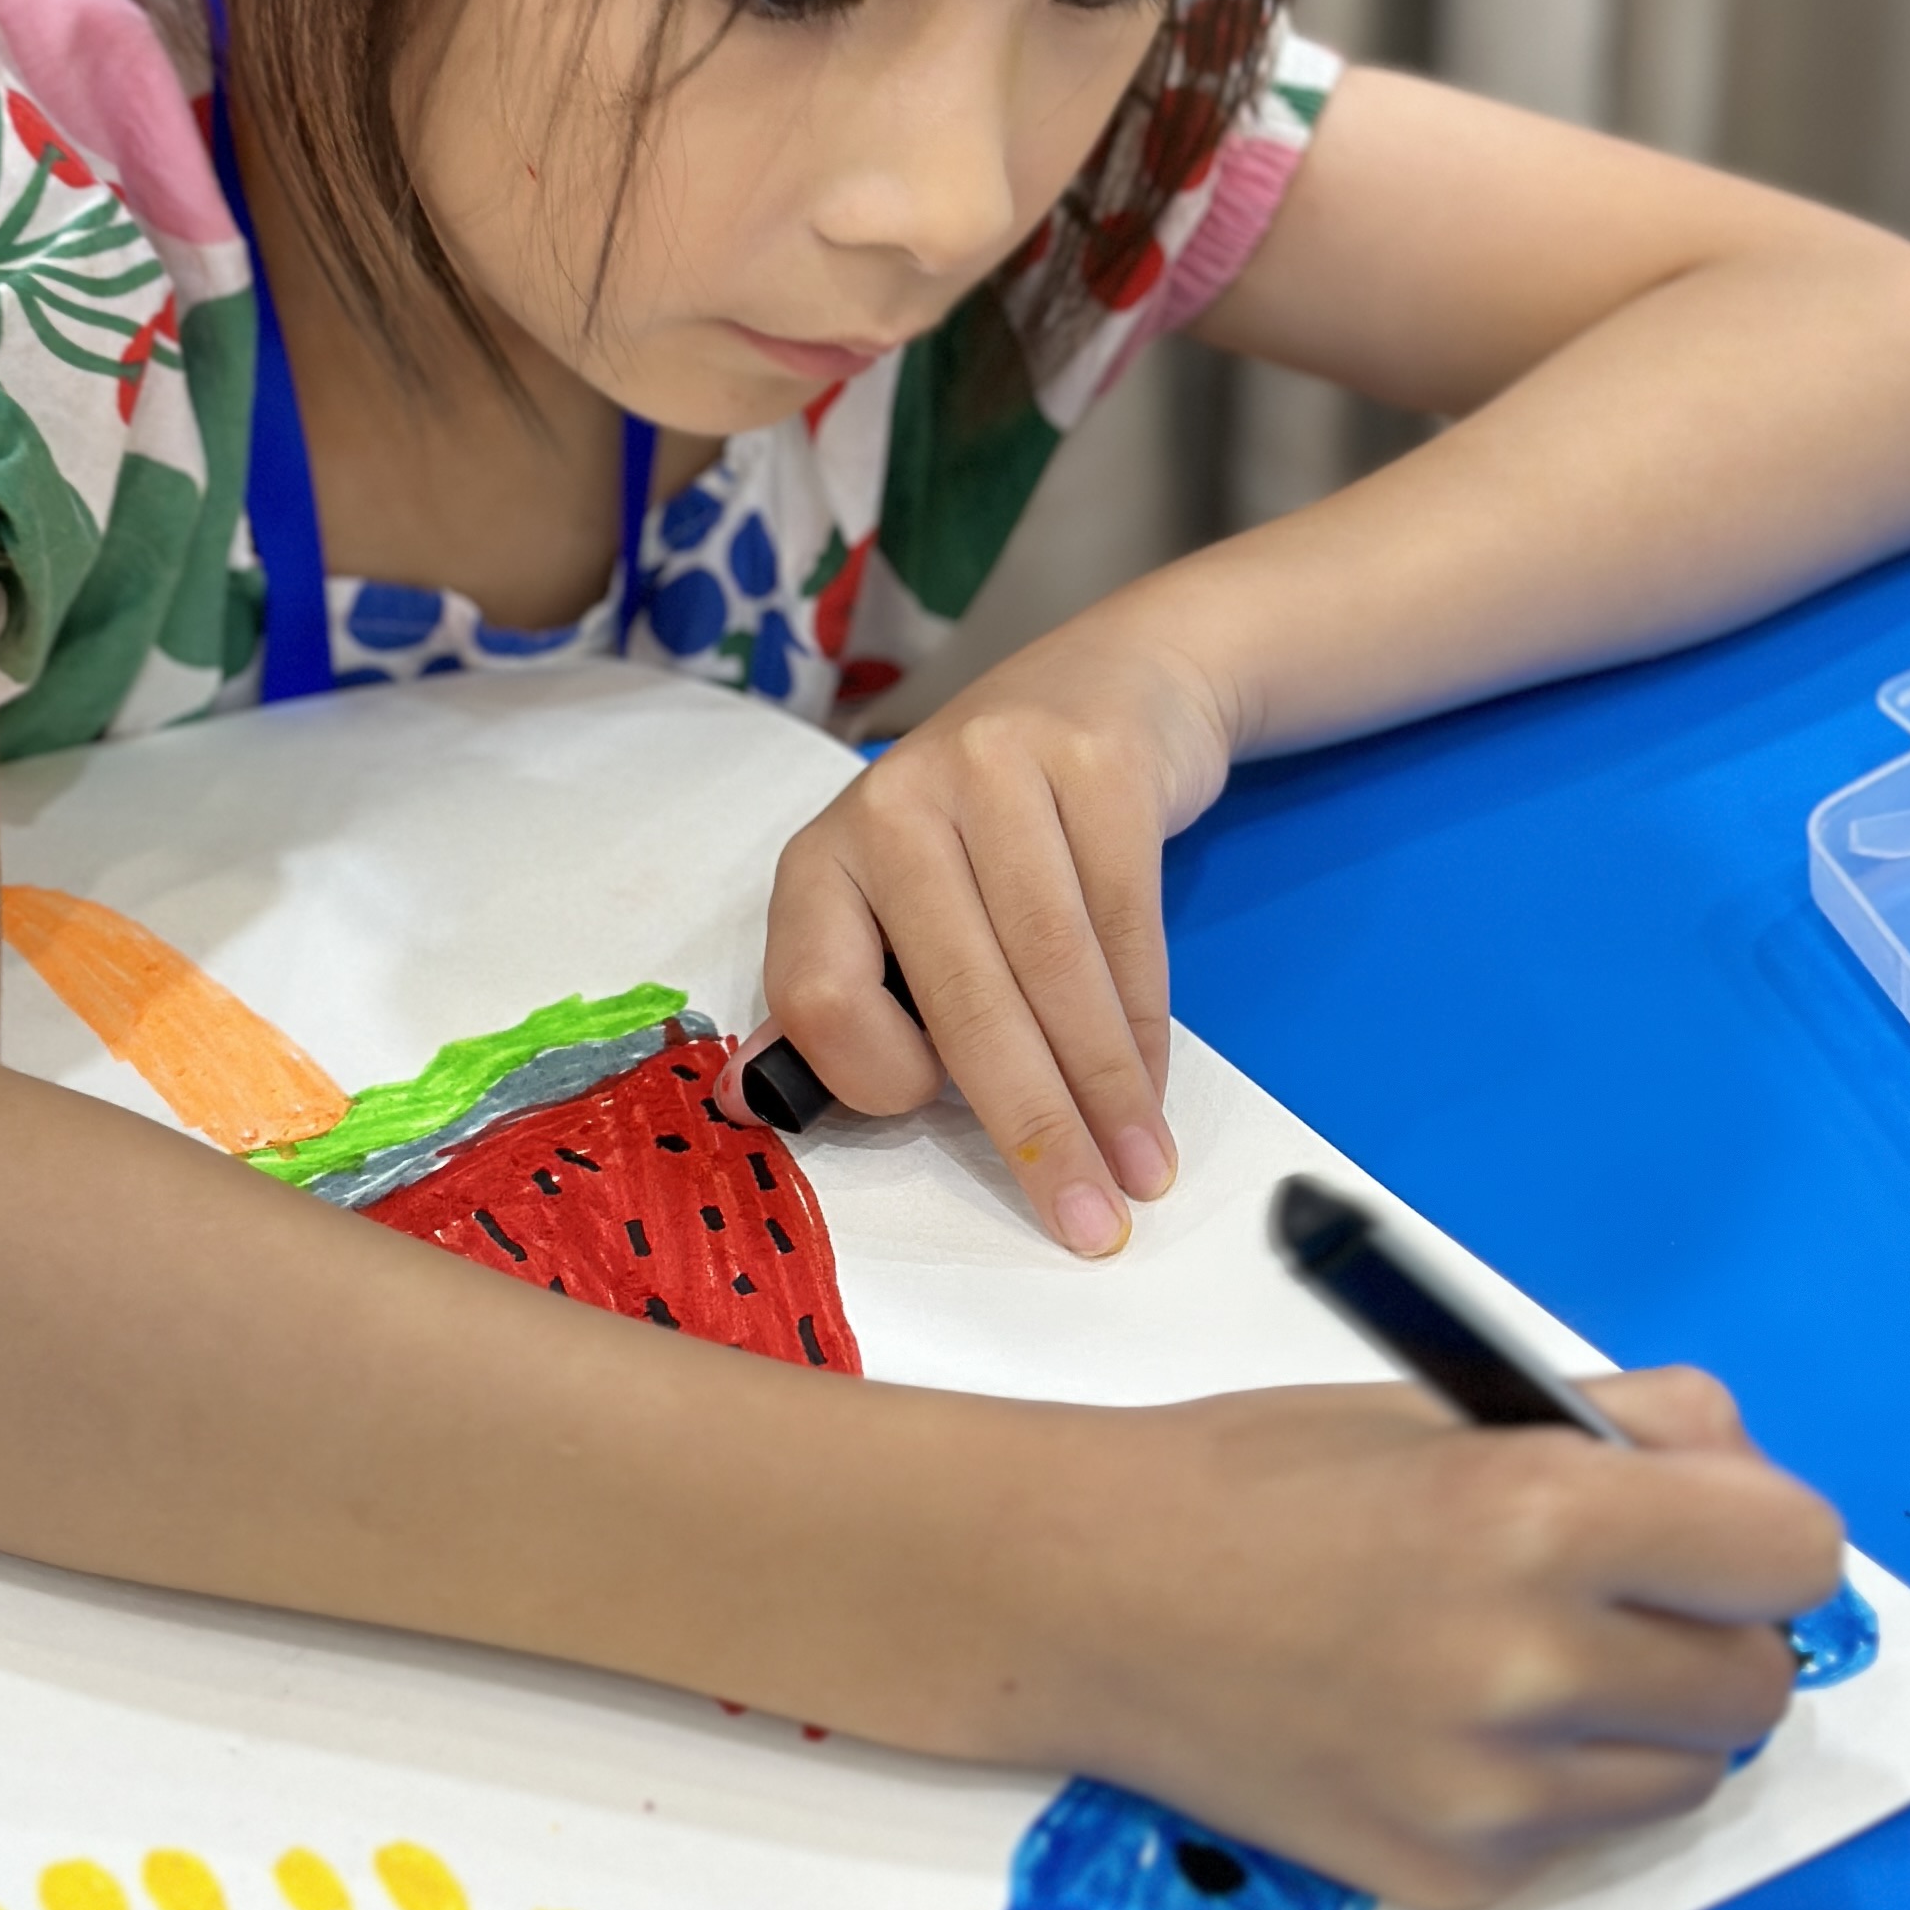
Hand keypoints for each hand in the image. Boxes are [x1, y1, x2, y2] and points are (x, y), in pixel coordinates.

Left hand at [757, 608, 1233, 1254]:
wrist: (1107, 687)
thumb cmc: (988, 839)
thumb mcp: (896, 903)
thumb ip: (846, 1001)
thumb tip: (753, 1109)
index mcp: (821, 856)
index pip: (818, 993)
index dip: (876, 1077)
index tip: (937, 1126)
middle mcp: (893, 803)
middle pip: (962, 996)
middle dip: (1033, 1126)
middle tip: (1089, 1222)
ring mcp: (994, 770)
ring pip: (1054, 968)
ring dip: (1106, 1090)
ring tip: (1141, 1172)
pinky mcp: (1094, 762)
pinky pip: (1127, 921)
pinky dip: (1146, 1022)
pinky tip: (1157, 1087)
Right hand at [993, 1363, 1843, 1907]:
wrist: (1088, 1599)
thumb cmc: (1259, 1477)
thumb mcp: (1449, 1407)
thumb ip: (1626, 1428)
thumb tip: (1746, 1479)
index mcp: (1535, 1516)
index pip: (1793, 1552)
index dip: (1761, 1530)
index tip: (1713, 1525)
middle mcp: (1531, 1669)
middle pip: (1760, 1683)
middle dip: (1715, 1630)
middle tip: (1626, 1595)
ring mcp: (1494, 1796)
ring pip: (1691, 1775)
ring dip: (1649, 1718)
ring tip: (1533, 1658)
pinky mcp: (1457, 1879)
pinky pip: (1585, 1837)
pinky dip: (1556, 1784)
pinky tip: (1450, 1721)